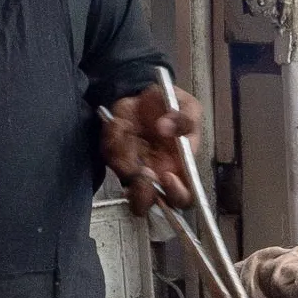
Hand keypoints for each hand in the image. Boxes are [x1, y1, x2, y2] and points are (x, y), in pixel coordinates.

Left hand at [101, 84, 203, 215]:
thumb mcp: (188, 106)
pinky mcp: (114, 155)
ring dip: (123, 156)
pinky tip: (120, 121)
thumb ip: (185, 119)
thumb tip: (167, 128)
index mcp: (179, 169)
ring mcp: (132, 167)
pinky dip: (113, 135)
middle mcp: (155, 175)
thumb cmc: (171, 107)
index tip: (167, 176)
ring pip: (123, 179)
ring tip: (126, 128)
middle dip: (141, 193)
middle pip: (147, 203)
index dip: (176, 194)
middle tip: (143, 171)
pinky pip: (109, 153)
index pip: (182, 197)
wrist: (145, 94)